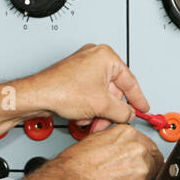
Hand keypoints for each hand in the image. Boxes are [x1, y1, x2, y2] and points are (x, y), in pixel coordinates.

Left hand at [27, 44, 149, 131]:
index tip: (143, 108)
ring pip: (101, 95)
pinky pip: (89, 94)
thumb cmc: (61, 90)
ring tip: (89, 120)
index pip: (130, 80)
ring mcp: (83, 66)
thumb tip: (129, 114)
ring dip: (98, 112)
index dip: (138, 98)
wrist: (36, 96)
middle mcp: (94, 57)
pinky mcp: (73, 76)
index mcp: (105, 56)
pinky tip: (81, 117)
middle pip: (114, 90)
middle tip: (107, 122)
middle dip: (110, 110)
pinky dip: (88, 107)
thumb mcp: (102, 105)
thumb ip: (123, 111)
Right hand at [47, 124, 164, 179]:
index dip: (144, 152)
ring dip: (139, 179)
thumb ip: (116, 140)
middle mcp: (139, 150)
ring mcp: (141, 170)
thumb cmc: (76, 163)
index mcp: (129, 134)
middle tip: (131, 171)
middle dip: (144, 165)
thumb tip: (120, 145)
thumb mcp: (96, 138)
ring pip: (149, 175)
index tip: (141, 157)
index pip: (148, 143)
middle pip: (154, 158)